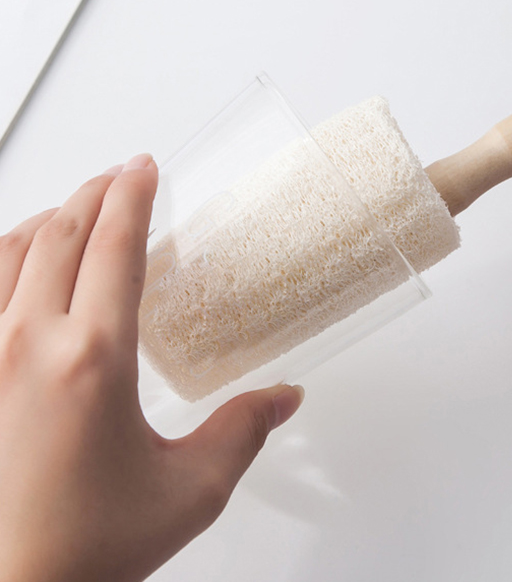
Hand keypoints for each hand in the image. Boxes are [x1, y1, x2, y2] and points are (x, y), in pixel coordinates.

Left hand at [0, 155, 303, 581]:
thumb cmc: (80, 551)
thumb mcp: (188, 491)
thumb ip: (244, 431)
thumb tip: (284, 397)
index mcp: (94, 359)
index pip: (116, 244)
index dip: (134, 193)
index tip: (145, 167)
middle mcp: (28, 345)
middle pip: (63, 232)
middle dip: (95, 192)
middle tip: (120, 175)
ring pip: (11, 250)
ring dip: (49, 217)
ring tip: (75, 209)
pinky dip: (5, 254)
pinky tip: (19, 258)